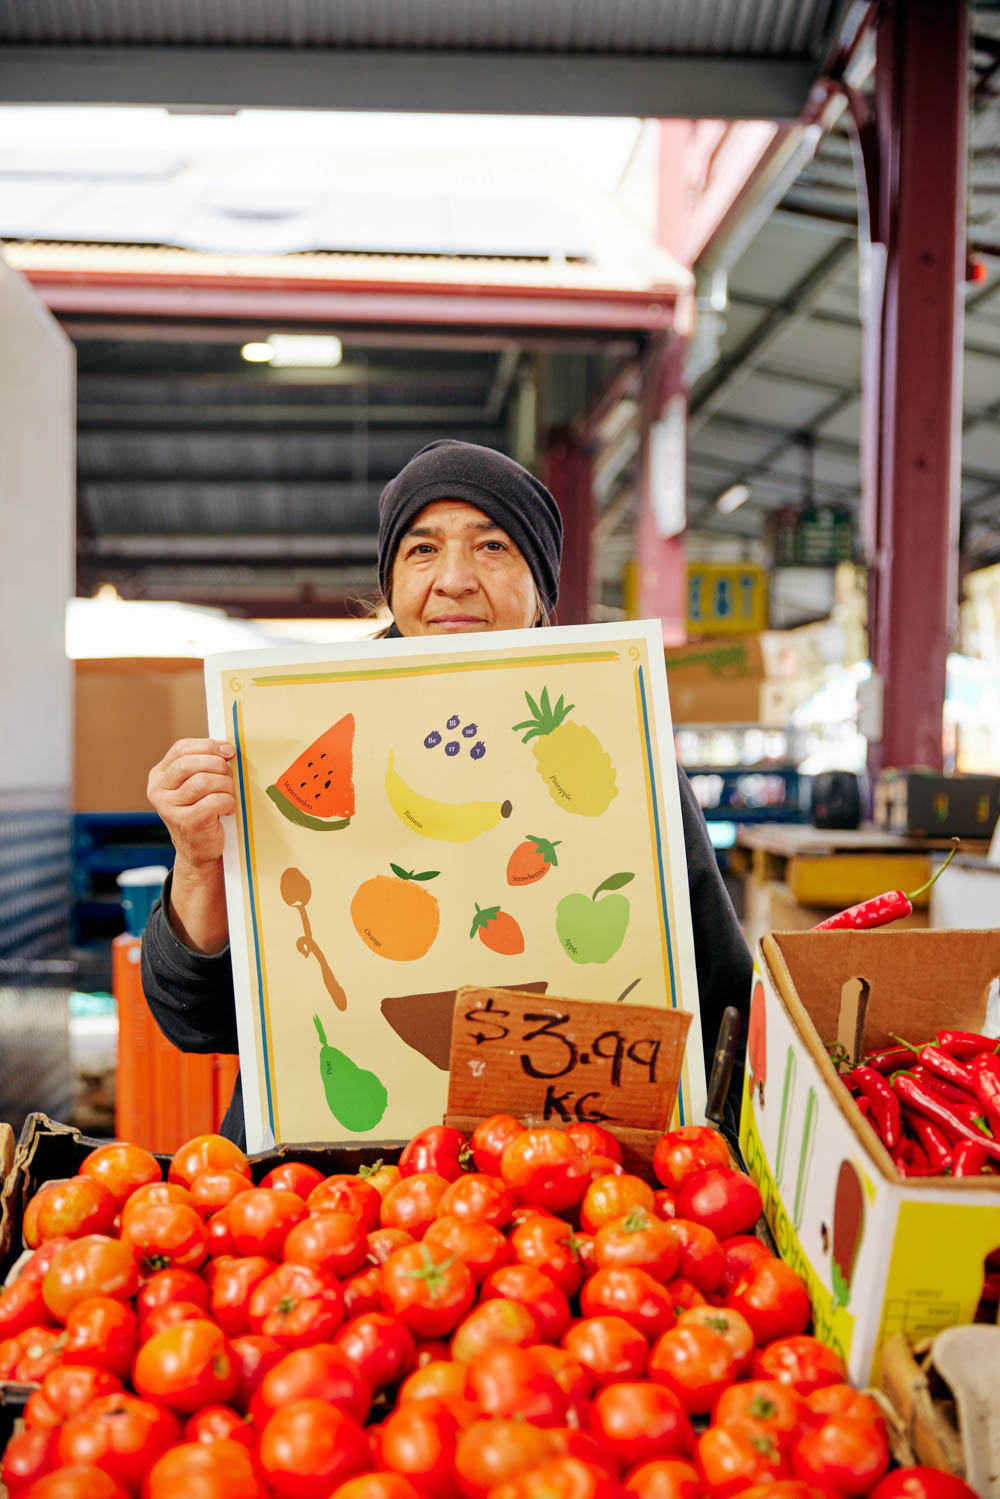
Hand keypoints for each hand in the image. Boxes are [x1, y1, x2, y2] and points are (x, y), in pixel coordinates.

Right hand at [147, 738, 236, 866]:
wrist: (199, 849)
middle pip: (190, 763)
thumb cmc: (201, 810)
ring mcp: (169, 808)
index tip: (228, 751)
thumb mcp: (194, 783)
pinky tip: (227, 809)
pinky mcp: (185, 822)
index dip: (208, 746)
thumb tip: (226, 749)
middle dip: (217, 765)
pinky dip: (228, 802)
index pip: (181, 749)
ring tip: (228, 795)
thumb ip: (203, 764)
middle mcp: (159, 790)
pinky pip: (215, 801)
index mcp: (159, 776)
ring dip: (225, 785)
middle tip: (229, 776)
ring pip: (204, 781)